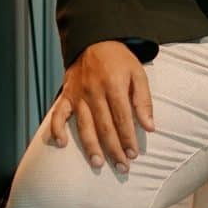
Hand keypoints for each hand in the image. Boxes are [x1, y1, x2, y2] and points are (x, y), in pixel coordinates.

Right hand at [49, 41, 154, 172]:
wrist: (93, 40)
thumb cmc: (119, 60)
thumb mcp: (138, 74)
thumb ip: (143, 101)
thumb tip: (150, 127)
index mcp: (114, 85)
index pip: (122, 118)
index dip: (128, 138)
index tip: (133, 154)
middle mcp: (94, 92)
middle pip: (105, 127)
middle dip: (114, 149)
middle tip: (122, 167)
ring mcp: (78, 95)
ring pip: (84, 126)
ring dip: (91, 146)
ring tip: (98, 163)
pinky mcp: (66, 95)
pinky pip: (58, 114)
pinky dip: (57, 129)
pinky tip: (61, 144)